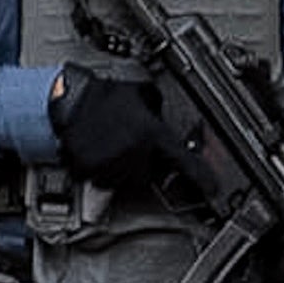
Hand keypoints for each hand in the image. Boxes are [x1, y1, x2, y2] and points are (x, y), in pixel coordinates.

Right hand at [49, 70, 190, 197]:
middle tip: (132, 142)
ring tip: (112, 144)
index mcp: (152, 134)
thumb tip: (169, 121)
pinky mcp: (92, 173)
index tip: (213, 189)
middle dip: (146, 162)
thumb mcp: (144, 94)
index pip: (185, 162)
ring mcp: (112, 166)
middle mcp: (135, 153)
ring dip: (124, 167)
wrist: (70, 99)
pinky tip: (98, 150)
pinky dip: (102, 170)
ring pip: (127, 179)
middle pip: (151, 173)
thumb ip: (161, 112)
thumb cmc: (105, 94)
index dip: (202, 178)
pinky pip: (103, 180)